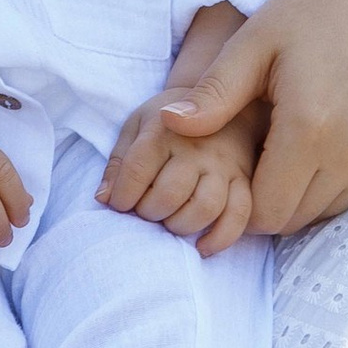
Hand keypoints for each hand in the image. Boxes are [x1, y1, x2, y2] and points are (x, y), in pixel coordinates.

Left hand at [98, 90, 263, 254]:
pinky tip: (202, 246)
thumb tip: (103, 198)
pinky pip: (240, 216)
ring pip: (205, 208)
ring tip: (170, 222)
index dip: (122, 196)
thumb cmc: (171, 122)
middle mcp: (196, 148)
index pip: (137, 170)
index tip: (120, 204)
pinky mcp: (244, 180)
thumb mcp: (138, 126)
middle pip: (169, 194)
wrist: (223, 101)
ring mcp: (223, 165)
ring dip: (180, 225)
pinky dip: (220, 238)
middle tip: (146, 212)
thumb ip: (119, 162)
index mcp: (164, 130)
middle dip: (149, 213)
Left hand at [152, 0, 347, 238]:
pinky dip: (329, 183)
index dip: (238, 197)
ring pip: (320, 214)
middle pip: (290, 221)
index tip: (232, 164)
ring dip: (298, 193)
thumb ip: (212, 93)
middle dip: (265, 199)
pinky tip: (322, 139)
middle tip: (258, 150)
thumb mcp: (253, 43)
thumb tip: (166, 124)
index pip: (263, 213)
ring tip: (289, 141)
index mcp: (309, 129)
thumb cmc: (314, 13)